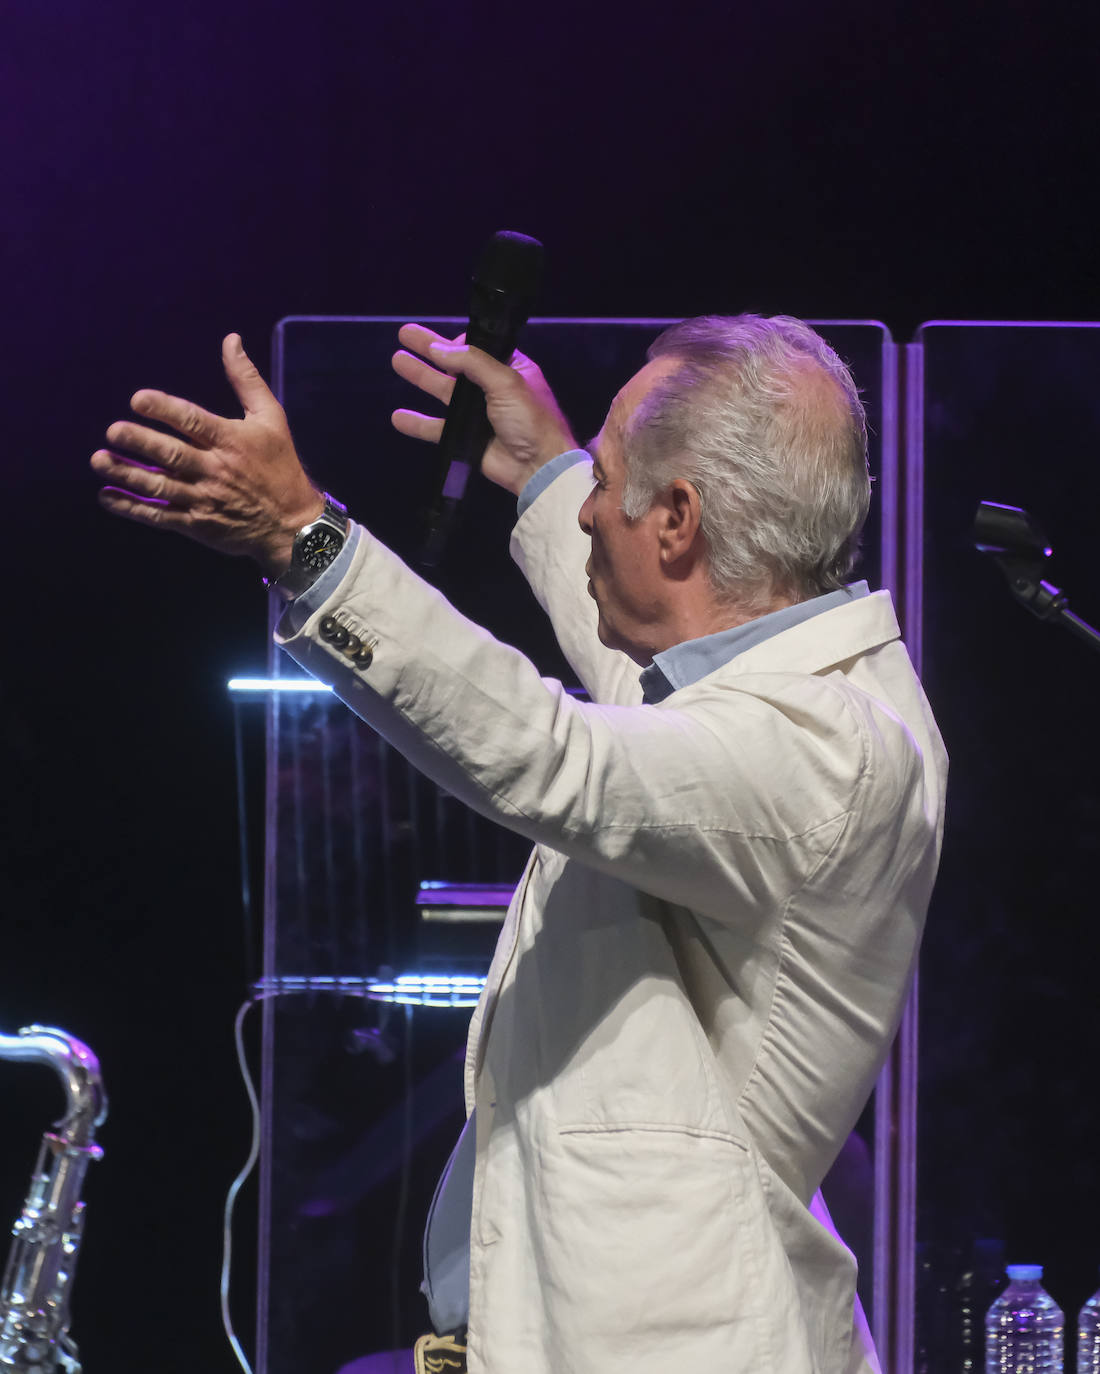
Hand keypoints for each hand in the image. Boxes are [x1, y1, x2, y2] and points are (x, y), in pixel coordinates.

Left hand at [90, 334, 322, 580]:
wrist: (292, 525)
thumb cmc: (280, 466)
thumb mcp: (272, 418)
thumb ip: (247, 379)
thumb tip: (231, 340)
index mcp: (231, 440)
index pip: (192, 421)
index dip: (164, 409)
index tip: (137, 400)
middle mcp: (215, 469)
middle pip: (171, 454)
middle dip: (140, 442)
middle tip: (113, 431)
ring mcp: (204, 499)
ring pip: (160, 486)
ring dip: (127, 473)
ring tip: (99, 460)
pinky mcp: (198, 524)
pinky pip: (160, 516)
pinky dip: (133, 508)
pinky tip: (108, 496)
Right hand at [391, 324, 577, 495]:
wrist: (539, 466)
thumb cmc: (529, 418)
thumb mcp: (506, 381)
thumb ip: (472, 362)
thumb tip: (439, 347)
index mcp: (509, 369)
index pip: (478, 349)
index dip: (458, 343)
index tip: (442, 343)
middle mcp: (492, 388)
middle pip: (454, 365)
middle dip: (430, 349)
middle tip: (405, 334)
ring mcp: (478, 414)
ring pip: (443, 391)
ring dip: (421, 376)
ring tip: (397, 360)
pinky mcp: (467, 438)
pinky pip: (438, 427)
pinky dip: (419, 422)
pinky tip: (398, 416)